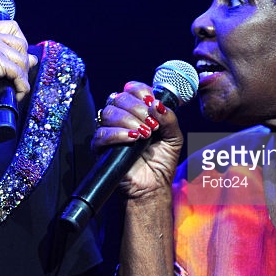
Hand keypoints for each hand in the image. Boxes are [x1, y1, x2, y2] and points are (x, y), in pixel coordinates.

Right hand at [0, 19, 37, 116]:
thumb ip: (6, 56)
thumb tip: (33, 58)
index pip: (12, 27)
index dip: (20, 44)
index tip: (19, 60)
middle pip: (19, 42)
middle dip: (24, 63)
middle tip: (18, 79)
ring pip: (21, 58)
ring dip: (23, 76)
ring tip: (16, 88)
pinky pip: (17, 71)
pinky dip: (21, 85)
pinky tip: (16, 93)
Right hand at [91, 82, 183, 199]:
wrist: (153, 186)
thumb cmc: (163, 162)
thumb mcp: (174, 138)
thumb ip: (169, 118)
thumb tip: (156, 103)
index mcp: (138, 111)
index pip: (132, 89)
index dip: (141, 92)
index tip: (152, 102)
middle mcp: (122, 117)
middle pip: (119, 98)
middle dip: (137, 108)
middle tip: (151, 124)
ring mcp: (110, 131)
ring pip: (109, 112)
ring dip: (128, 120)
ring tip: (144, 134)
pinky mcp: (101, 147)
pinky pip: (102, 133)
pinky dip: (118, 134)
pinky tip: (132, 139)